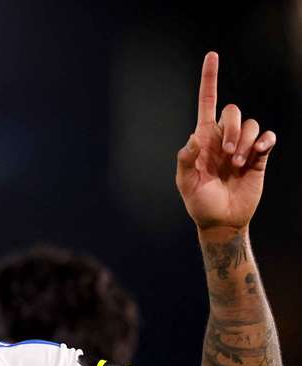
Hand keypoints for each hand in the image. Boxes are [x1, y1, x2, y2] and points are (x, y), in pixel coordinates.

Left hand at [175, 52, 275, 230]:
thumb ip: (186, 161)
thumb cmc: (199, 202)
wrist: (221, 220)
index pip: (207, 103)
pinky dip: (264, 141)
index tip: (212, 56)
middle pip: (233, 112)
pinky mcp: (259, 157)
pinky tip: (258, 153)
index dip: (209, 79)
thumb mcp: (186, 183)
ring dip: (245, 142)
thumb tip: (194, 138)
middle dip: (232, 128)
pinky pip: (267, 137)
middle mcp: (223, 138)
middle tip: (228, 155)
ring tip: (237, 165)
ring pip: (251, 125)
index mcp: (203, 139)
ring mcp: (242, 147)